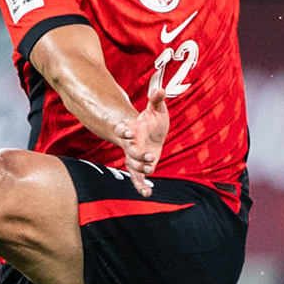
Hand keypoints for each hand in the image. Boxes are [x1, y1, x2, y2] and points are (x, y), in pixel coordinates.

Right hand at [117, 74, 168, 196]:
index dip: (123, 131)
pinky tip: (147, 194)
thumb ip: (156, 99)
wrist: (149, 133)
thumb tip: (161, 89)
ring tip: (151, 168)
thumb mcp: (155, 109)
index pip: (123, 130)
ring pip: (133, 165)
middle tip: (149, 155)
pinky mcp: (139, 167)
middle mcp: (130, 145)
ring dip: (141, 167)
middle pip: (130, 151)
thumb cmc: (151, 121)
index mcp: (131, 130)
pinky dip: (141, 186)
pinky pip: (138, 178)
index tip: (128, 132)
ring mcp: (133, 157)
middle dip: (137, 154)